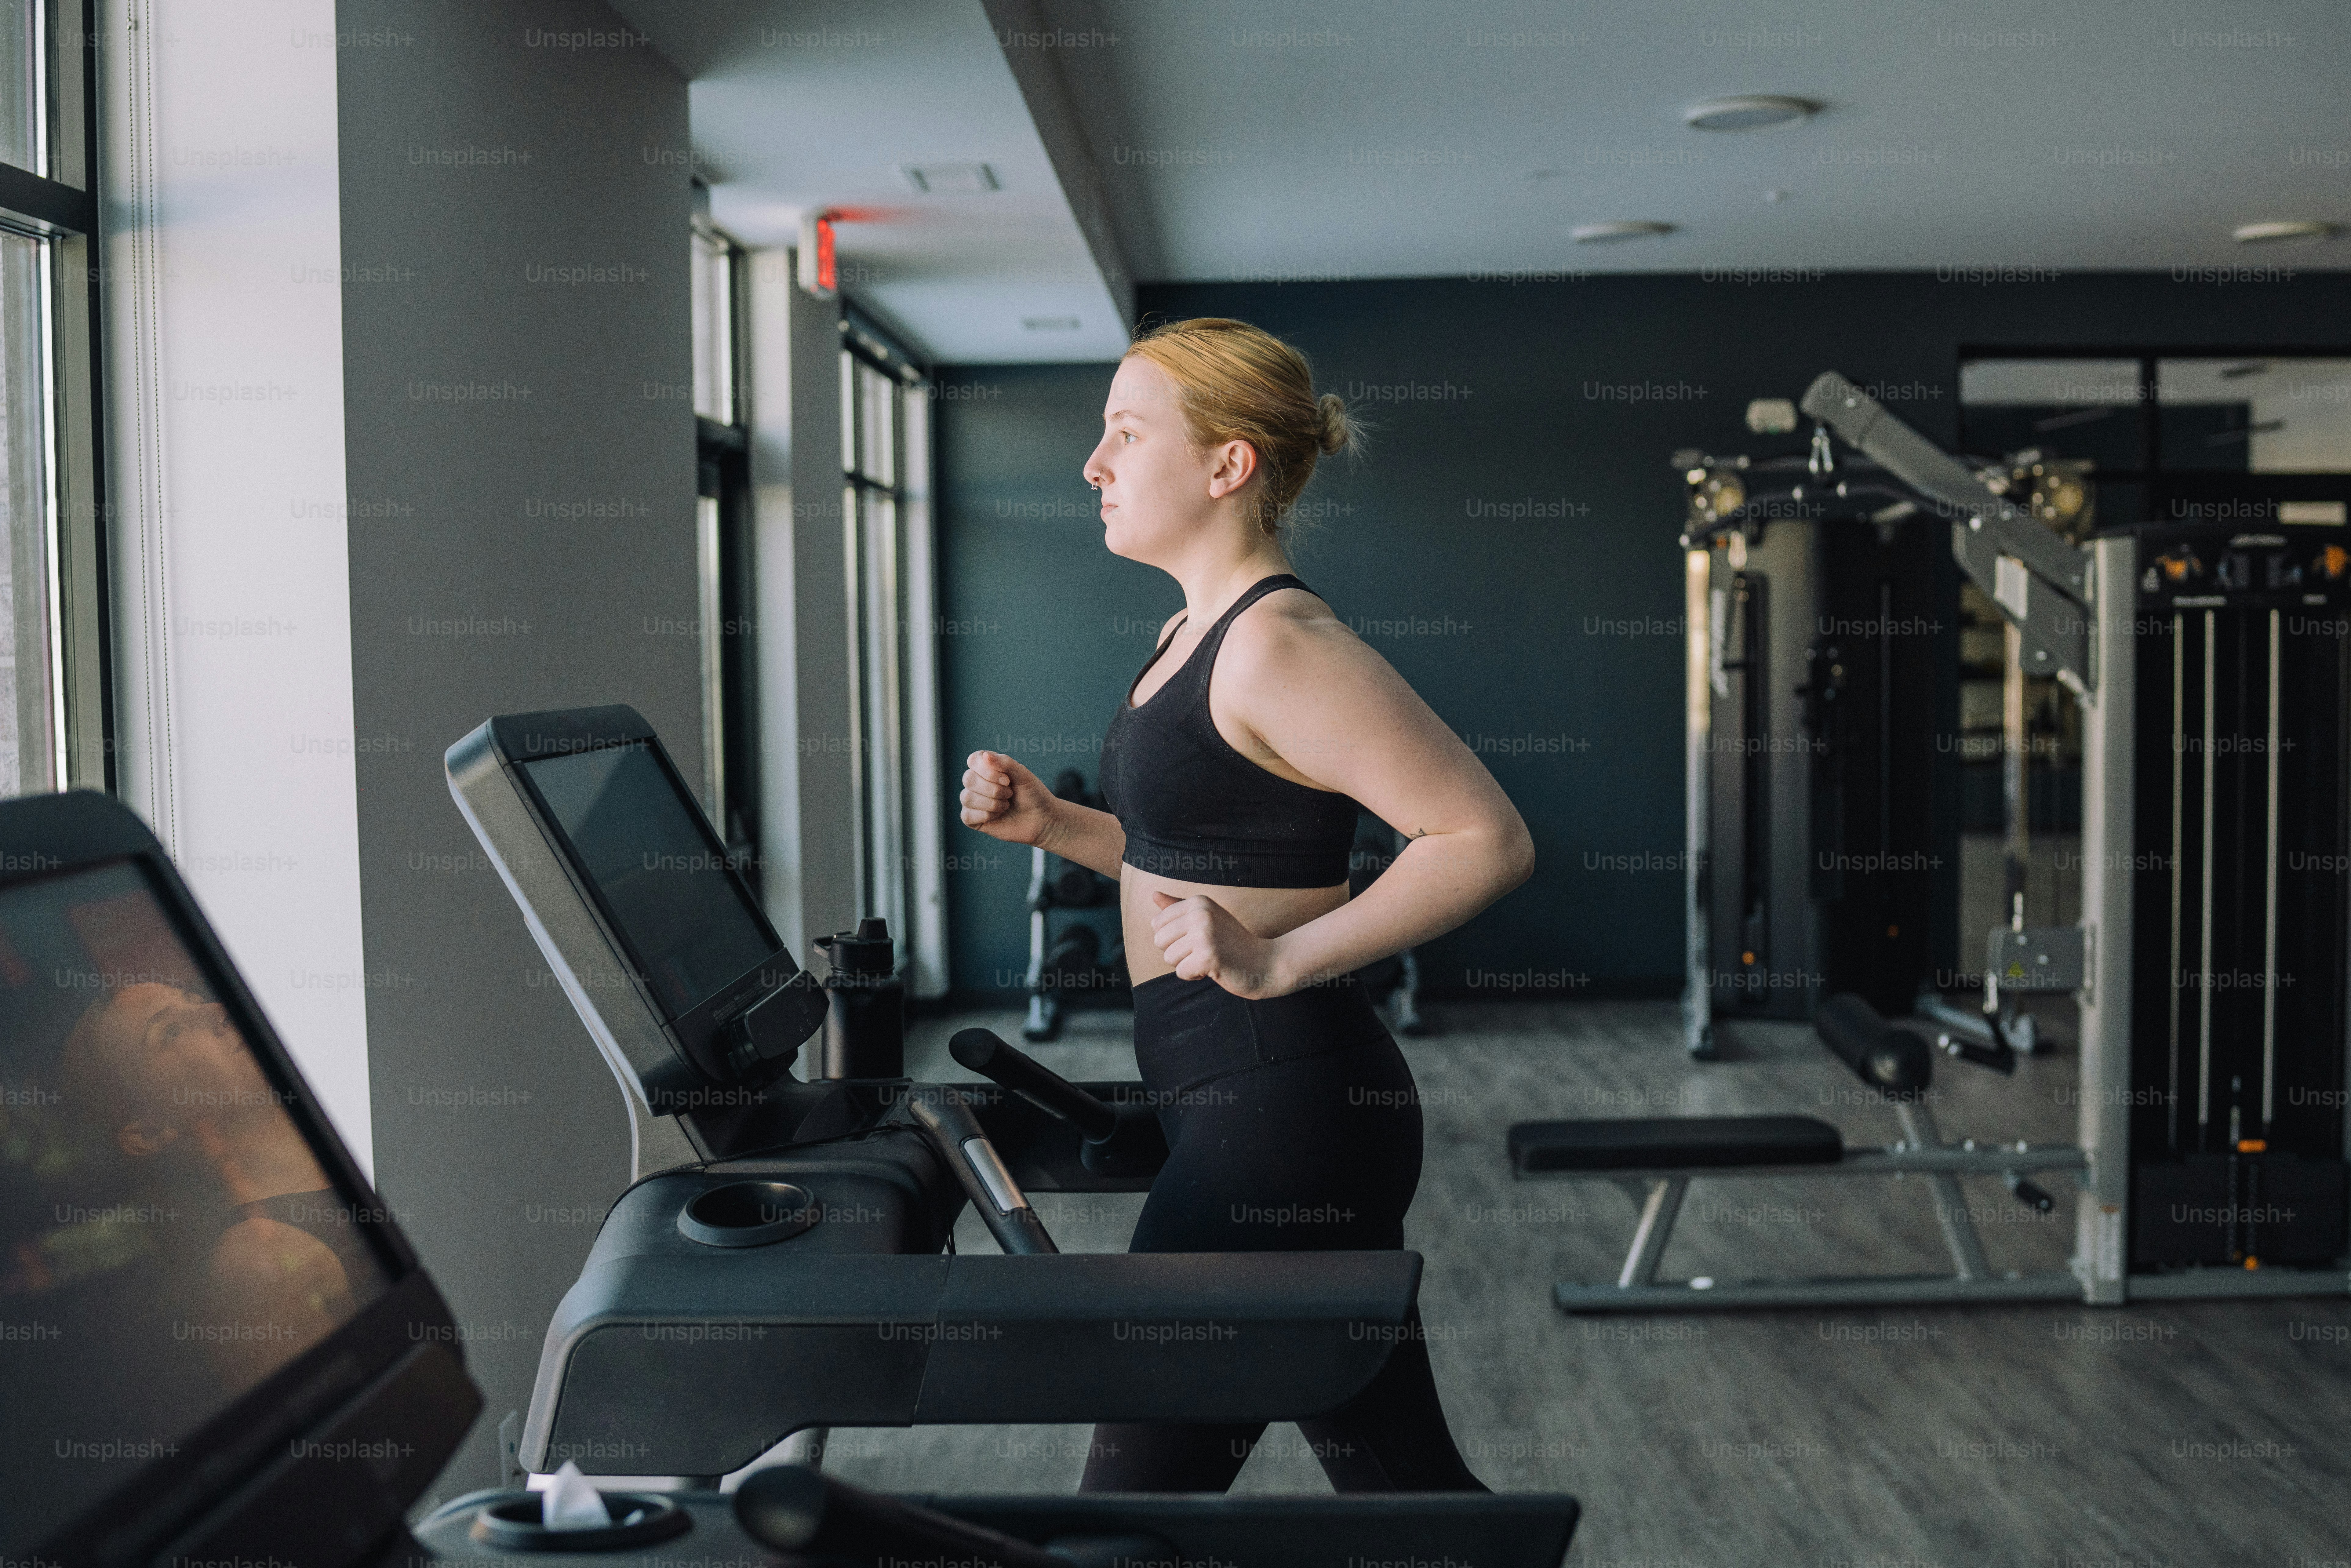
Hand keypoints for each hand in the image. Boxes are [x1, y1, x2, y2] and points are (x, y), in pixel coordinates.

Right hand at [959, 751, 1060, 847]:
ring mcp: (974, 801)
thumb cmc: (1034, 795)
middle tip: (1010, 794)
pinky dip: (986, 815)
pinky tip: (998, 815)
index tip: (1007, 780)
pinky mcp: (973, 819)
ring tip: (1006, 805)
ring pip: (967, 797)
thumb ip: (1005, 763)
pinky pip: (967, 815)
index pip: (973, 760)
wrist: (1042, 820)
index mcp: (988, 767)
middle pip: (968, 779)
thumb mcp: (1023, 775)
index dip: (988, 770)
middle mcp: (977, 782)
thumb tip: (985, 755)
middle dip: (993, 789)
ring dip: (992, 803)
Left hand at [1149, 890, 1289, 998]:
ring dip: (1186, 964)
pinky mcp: (1208, 956)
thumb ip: (1178, 907)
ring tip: (1209, 958)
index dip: (1173, 937)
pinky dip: (1194, 975)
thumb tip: (1153, 894)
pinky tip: (1213, 968)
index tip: (1198, 938)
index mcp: (1198, 901)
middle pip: (1159, 941)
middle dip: (1177, 952)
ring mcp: (1205, 935)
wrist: (1264, 962)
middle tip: (1203, 950)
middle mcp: (1200, 913)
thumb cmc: (1232, 942)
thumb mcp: (1206, 918)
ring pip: (1169, 958)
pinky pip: (1180, 972)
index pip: (1157, 924)